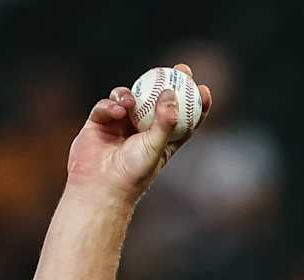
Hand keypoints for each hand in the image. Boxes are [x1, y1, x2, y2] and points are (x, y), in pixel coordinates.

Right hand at [66, 62, 213, 201]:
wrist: (100, 186)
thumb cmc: (132, 173)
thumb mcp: (155, 147)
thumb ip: (164, 121)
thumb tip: (171, 93)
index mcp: (163, 140)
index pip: (184, 118)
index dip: (195, 103)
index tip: (203, 88)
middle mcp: (142, 129)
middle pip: (158, 99)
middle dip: (169, 82)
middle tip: (180, 69)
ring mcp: (121, 124)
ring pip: (130, 98)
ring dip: (131, 94)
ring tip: (130, 102)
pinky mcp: (100, 121)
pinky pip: (107, 105)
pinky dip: (111, 104)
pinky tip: (115, 111)